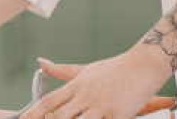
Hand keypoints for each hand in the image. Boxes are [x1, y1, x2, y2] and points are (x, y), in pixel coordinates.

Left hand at [22, 54, 172, 118]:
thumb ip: (62, 70)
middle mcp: (85, 96)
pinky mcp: (118, 114)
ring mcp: (101, 106)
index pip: (49, 101)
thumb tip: (40, 62)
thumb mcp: (85, 69)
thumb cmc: (114, 68)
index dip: (33, 113)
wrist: (143, 65)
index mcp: (76, 86)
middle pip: (59, 116)